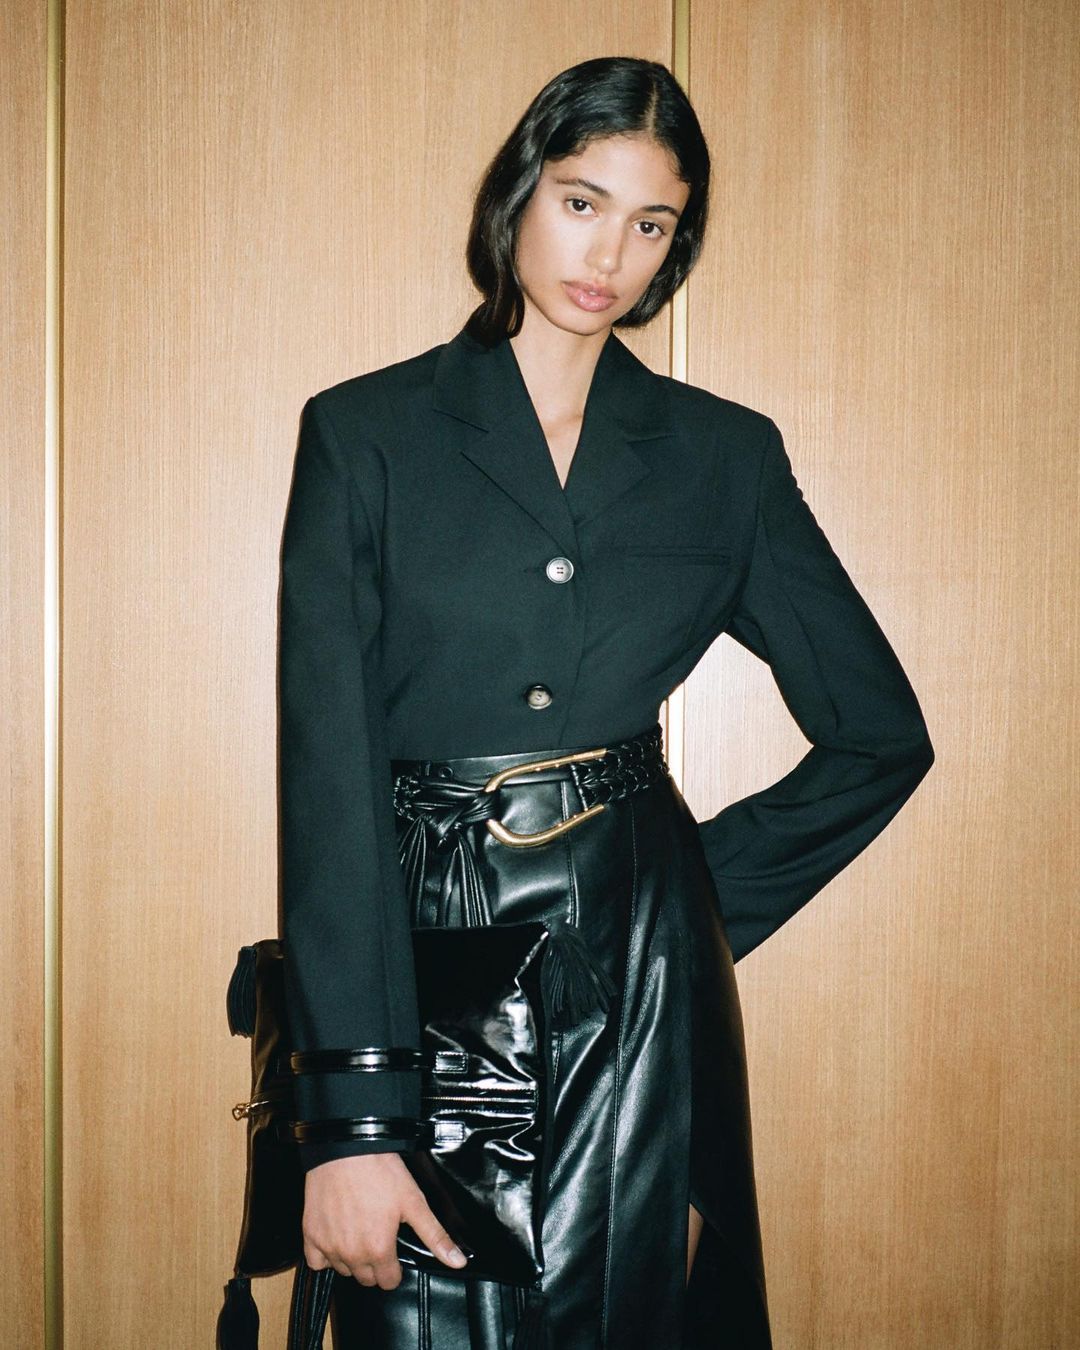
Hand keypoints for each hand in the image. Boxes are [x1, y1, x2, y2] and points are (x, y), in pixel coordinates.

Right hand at [302, 1152, 468, 1288]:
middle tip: (378, 1236)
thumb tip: (457, 1261)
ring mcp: (329, 1247)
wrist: (347, 1149)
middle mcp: (352, 1255)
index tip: (394, 1251)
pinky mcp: (311, 1236)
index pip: (389, 1282)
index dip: (395, 1268)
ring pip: (344, 1270)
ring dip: (352, 1258)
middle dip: (375, 1264)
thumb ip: (435, 1236)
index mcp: (379, 1250)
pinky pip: (316, 1262)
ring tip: (360, 1231)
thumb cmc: (381, 1172)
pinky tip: (336, 1236)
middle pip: (367, 1278)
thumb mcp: (414, 1202)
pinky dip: (325, 1255)